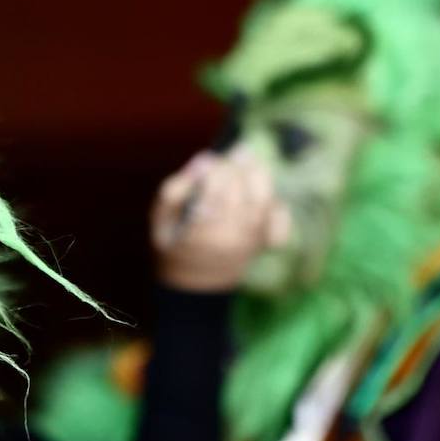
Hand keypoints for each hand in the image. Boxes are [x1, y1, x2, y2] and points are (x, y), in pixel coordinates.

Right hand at [150, 146, 291, 291]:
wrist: (194, 286)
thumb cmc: (174, 247)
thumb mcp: (160, 220)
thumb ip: (175, 189)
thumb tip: (204, 160)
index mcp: (201, 229)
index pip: (215, 187)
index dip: (213, 168)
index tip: (206, 162)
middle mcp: (231, 235)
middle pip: (242, 191)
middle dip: (237, 168)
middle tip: (233, 154)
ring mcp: (250, 241)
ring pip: (264, 202)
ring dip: (259, 177)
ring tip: (250, 163)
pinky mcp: (263, 244)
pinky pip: (279, 222)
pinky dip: (277, 206)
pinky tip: (263, 196)